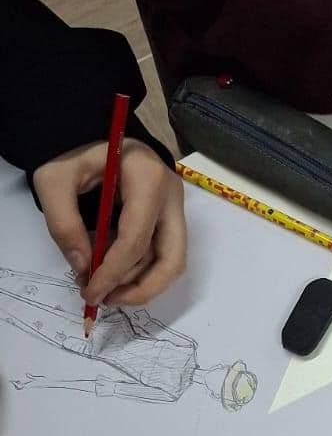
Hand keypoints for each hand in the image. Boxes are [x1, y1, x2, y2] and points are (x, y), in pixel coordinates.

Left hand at [32, 138, 186, 307]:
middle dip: (141, 288)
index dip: (113, 272)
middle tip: (107, 300)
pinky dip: (140, 271)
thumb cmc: (72, 153)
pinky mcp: (168, 217)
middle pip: (172, 258)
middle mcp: (171, 195)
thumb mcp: (54, 181)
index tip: (90, 292)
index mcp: (147, 178)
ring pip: (170, 261)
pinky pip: (162, 254)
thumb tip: (83, 267)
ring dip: (140, 284)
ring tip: (105, 289)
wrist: (86, 136)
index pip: (137, 239)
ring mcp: (174, 207)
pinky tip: (113, 273)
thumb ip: (63, 223)